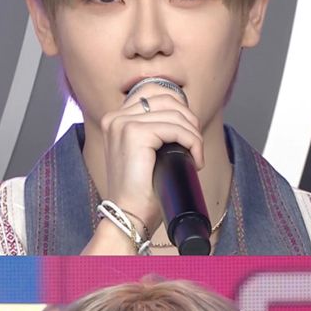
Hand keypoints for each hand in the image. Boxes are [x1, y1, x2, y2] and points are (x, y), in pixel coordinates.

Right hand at [100, 87, 203, 234]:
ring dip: (194, 135)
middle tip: (196, 146)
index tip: (189, 135)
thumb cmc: (141, 191)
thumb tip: (185, 119)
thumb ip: (155, 132)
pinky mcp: (134, 134)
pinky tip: (194, 160)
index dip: (180, 110)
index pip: (156, 93)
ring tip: (195, 157)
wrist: (129, 216)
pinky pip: (176, 129)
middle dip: (189, 121)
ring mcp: (123, 124)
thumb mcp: (146, 154)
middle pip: (167, 99)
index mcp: (115, 119)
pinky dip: (192, 143)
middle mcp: (115, 117)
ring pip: (174, 114)